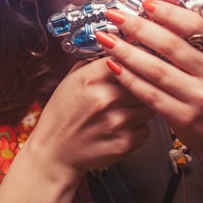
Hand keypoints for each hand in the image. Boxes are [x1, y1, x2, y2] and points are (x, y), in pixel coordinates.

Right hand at [24, 59, 153, 177]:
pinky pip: (146, 129)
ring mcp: (117, 121)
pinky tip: (120, 130)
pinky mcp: (124, 143)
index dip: (135, 60)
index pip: (128, 58)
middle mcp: (105, 98)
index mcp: (90, 78)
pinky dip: (137, 129)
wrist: (54, 153)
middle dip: (140, 86)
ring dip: (140, 109)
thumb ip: (93, 65)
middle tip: (130, 93)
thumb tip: (116, 49)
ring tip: (122, 112)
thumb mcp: (70, 82)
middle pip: (144, 82)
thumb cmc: (62, 117)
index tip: (139, 62)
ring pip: (149, 107)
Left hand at [95, 1, 202, 160]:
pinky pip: (149, 93)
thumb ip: (196, 41)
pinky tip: (114, 67)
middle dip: (138, 27)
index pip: (195, 25)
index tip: (145, 4)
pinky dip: (129, 78)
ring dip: (126, 51)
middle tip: (115, 16)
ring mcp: (199, 97)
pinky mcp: (183, 117)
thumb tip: (163, 10)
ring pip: (156, 69)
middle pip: (170, 45)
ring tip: (107, 39)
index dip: (168, 13)